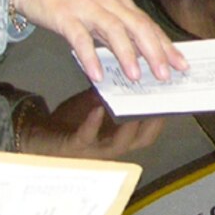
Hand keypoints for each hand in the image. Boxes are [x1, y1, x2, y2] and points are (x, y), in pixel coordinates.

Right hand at [12, 0, 184, 84]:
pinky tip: (96, 74)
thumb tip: (136, 54)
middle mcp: (106, 2)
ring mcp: (86, 7)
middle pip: (137, 27)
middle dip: (155, 52)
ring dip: (127, 54)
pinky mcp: (64, 15)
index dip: (165, 45)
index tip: (180, 64)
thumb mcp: (96, 9)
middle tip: (165, 74)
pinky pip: (80, 38)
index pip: (148, 25)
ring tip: (136, 76)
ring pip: (113, 30)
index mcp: (118, 1)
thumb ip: (115, 29)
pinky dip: (90, 56)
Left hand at [16, 88, 163, 158]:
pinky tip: (97, 108)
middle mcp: (113, 145)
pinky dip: (93, 124)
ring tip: (135, 105)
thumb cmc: (73, 119)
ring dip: (128, 125)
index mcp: (122, 134)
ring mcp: (95, 149)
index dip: (164, 113)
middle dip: (154, 120)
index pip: (151, 128)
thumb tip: (132, 66)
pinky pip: (87, 137)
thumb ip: (114, 91)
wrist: (42, 135)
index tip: (172, 92)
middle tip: (160, 99)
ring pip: (120, 143)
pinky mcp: (74, 147)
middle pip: (143, 138)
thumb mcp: (97, 101)